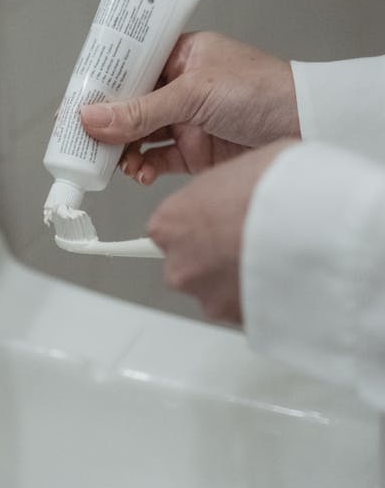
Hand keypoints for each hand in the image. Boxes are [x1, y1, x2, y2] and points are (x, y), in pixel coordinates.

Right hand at [79, 32, 299, 183]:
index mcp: (180, 55)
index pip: (128, 66)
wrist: (310, 125)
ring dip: (122, 150)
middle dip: (104, 124)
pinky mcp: (195, 152)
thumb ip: (141, 111)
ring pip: (138, 136)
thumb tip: (92, 118)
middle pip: (127, 105)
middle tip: (80, 139)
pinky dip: (143, 168)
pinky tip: (138, 172)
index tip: (72, 102)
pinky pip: (156, 160)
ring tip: (113, 161)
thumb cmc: (264, 90)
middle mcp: (180, 86)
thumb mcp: (194, 93)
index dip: (99, 83)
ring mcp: (186, 120)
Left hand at [146, 141, 294, 323]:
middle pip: (190, 264)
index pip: (170, 228)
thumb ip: (224, 190)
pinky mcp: (237, 320)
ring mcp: (208, 297)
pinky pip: (246, 307)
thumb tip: (236, 190)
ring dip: (239, 278)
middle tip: (249, 239)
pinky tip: (284, 275)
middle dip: (216, 256)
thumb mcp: (242, 167)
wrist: (316, 222)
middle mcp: (180, 265)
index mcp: (171, 222)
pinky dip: (261, 296)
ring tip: (273, 256)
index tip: (214, 225)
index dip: (200, 224)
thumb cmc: (279, 188)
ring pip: (217, 290)